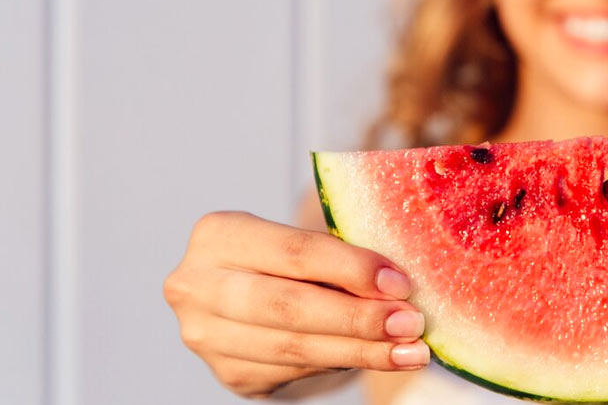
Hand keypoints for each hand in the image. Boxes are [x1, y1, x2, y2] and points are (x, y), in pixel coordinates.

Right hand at [164, 212, 428, 397]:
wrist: (246, 291)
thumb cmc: (287, 257)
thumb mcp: (302, 240)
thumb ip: (337, 255)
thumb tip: (396, 286)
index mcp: (218, 234)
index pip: (294, 252)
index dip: (351, 268)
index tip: (400, 283)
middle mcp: (197, 286)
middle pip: (289, 307)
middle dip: (357, 318)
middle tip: (410, 323)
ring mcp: (206, 335)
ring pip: (293, 348)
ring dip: (360, 351)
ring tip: (409, 350)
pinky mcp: (227, 372)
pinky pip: (293, 371)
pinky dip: (340, 364)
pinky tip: (377, 357)